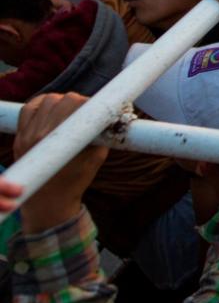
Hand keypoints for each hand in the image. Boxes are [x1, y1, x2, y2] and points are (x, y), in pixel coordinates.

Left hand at [15, 93, 108, 232]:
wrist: (48, 202)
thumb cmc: (76, 180)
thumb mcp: (96, 157)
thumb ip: (104, 135)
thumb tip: (114, 115)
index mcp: (60, 140)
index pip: (77, 105)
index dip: (91, 103)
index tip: (100, 108)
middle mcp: (39, 135)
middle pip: (63, 100)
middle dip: (80, 101)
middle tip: (89, 110)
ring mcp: (26, 136)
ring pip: (46, 101)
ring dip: (62, 100)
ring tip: (72, 109)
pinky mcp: (19, 137)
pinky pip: (27, 109)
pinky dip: (40, 103)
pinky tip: (52, 106)